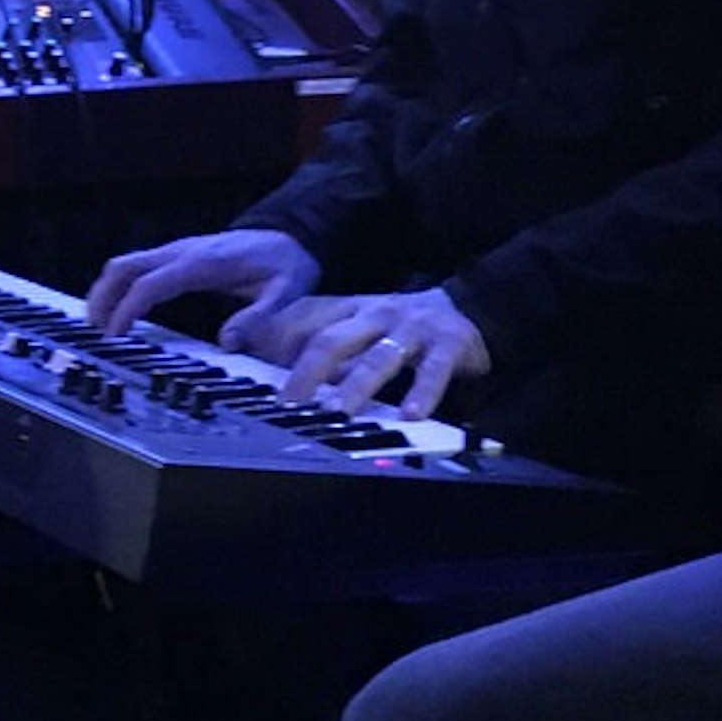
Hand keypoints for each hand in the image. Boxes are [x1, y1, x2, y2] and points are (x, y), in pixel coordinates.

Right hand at [85, 227, 320, 338]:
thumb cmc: (285, 264)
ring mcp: (175, 250)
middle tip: (96, 331)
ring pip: (123, 264)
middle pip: (123, 267)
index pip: (149, 283)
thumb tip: (227, 343)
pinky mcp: (175, 255)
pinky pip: (135, 266)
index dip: (127, 308)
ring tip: (100, 324)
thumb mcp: (284, 293)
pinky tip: (118, 307)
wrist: (288, 235)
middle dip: (103, 298)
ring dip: (105, 291)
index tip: (115, 333)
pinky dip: (118, 286)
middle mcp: (181, 252)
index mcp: (201, 263)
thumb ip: (257, 318)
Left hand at [251, 286, 491, 417]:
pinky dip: (421, 394)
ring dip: (355, 388)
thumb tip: (273, 376)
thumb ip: (320, 346)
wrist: (468, 305)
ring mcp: (411, 328)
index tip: (253, 373)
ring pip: (378, 359)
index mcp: (348, 308)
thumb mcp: (356, 327)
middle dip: (306, 373)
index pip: (303, 322)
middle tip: (289, 405)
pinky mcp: (448, 343)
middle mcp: (375, 314)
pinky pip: (432, 370)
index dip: (275, 344)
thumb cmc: (398, 326)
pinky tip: (410, 415)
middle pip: (332, 341)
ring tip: (339, 414)